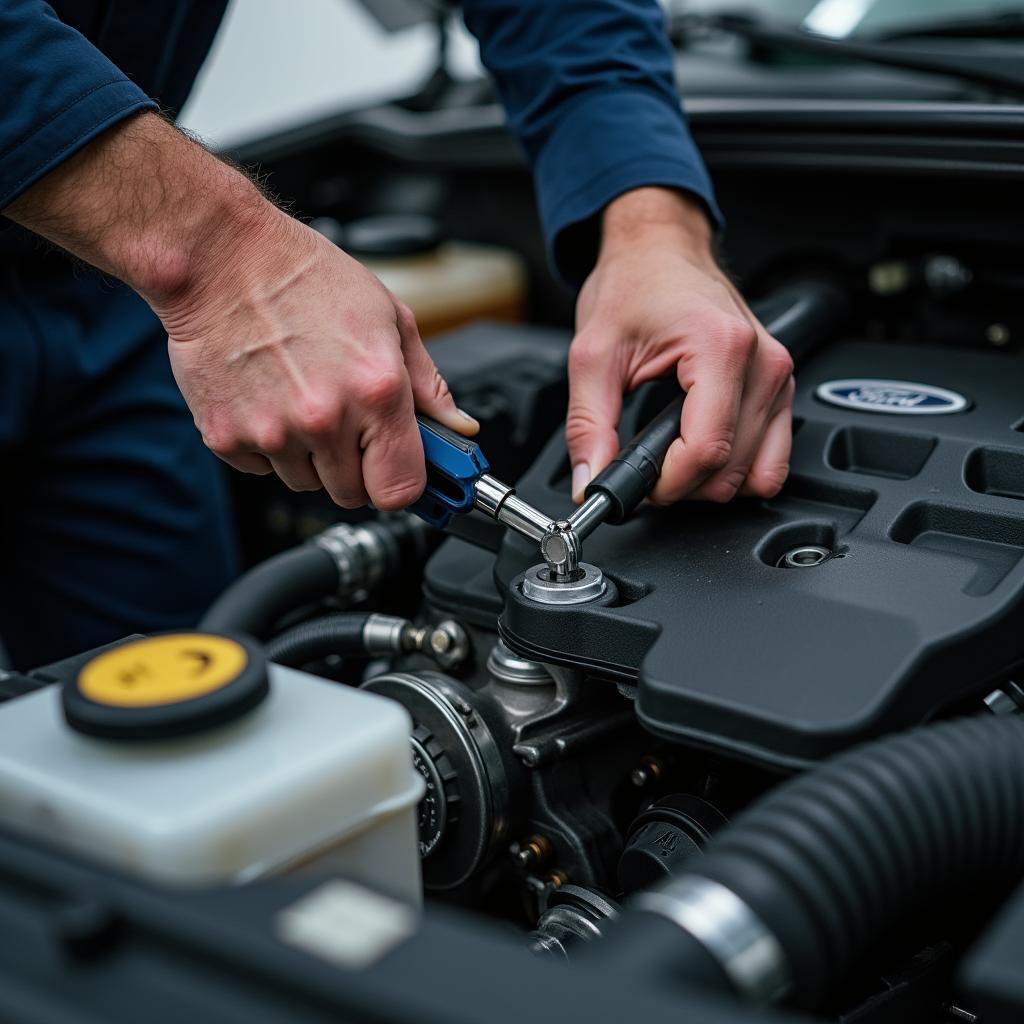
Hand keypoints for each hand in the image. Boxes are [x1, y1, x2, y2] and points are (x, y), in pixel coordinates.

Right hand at [4, 112, 475, 509]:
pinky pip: (260, 469)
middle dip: (354, 465)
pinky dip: (266, 445)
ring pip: (304, 483)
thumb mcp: (390, 318)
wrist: (222, 258)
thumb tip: (456, 427)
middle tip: (344, 417)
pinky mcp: (226, 436)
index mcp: (376, 391)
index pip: (401, 491)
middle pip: (351, 493)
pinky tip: (269, 398)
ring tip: (301, 396)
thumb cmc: (306, 278)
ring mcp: (272, 431)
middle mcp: (324, 418)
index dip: (402, 481)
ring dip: (308, 455)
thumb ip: (428, 385)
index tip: (397, 467)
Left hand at [566, 188, 794, 504]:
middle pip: (732, 468)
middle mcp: (762, 362)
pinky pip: (772, 456)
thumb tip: (593, 482)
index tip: (638, 485)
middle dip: (683, 484)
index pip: (707, 451)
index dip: (667, 484)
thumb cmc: (634, 285)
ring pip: (757, 471)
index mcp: (720, 348)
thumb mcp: (592, 356)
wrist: (659, 249)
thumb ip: (588, 426)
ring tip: (669, 454)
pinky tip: (700, 449)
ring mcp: (778, 374)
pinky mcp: (780, 385)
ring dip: (710, 481)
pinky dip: (737, 468)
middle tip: (644, 466)